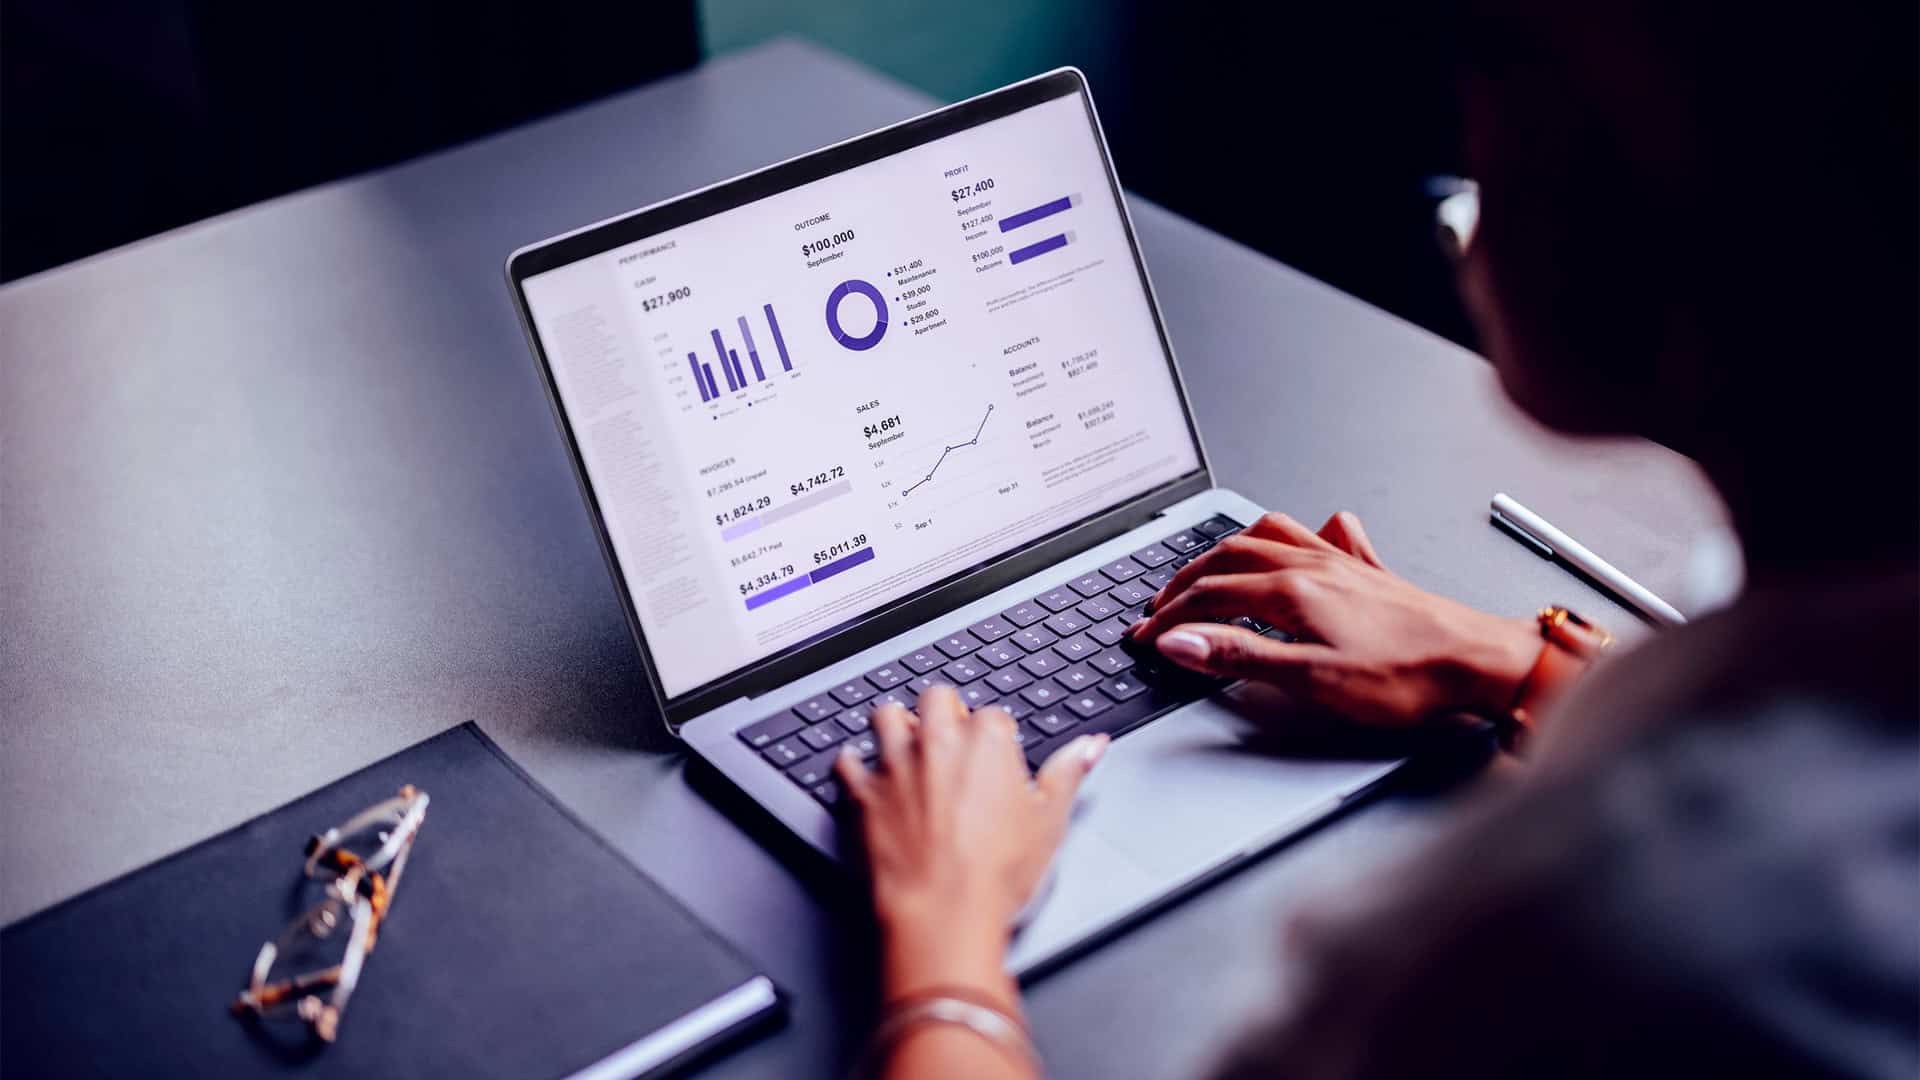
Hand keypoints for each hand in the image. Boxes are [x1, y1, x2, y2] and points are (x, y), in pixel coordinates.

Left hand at [834, 686, 1106, 1005]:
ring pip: (886, 715)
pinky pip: (847, 762)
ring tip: (908, 746)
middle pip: (935, 699)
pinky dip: (853, 765)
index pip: (992, 715)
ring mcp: (896, 765)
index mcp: (986, 740)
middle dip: (943, 714)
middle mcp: (937, 742)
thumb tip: (1091, 745)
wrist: (944, 914)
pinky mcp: (864, 794)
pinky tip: (863, 772)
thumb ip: (1069, 772)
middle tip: (953, 746)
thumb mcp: (1050, 821)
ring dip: (896, 726)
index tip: (996, 760)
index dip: (995, 737)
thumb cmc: (997, 874)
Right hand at [1129, 511, 1539, 726]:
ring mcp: (1342, 564)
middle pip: (1228, 557)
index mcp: (1292, 591)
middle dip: (1184, 579)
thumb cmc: (1407, 676)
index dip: (1168, 618)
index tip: (1144, 637)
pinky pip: (1326, 535)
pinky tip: (1306, 539)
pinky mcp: (1369, 573)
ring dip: (1228, 547)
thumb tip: (1179, 641)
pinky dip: (1301, 533)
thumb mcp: (1311, 679)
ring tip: (1207, 565)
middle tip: (1159, 604)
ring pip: (1270, 536)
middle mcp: (1313, 566)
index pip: (1208, 597)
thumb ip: (1240, 656)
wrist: (1477, 662)